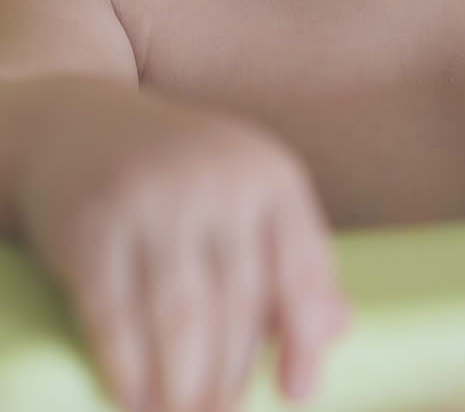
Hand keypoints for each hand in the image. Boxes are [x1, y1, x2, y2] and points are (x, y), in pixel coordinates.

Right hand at [15, 77, 350, 411]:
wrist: (81, 125)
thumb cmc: (182, 175)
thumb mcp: (247, 197)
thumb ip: (294, 259)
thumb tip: (338, 331)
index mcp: (269, 174)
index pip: (301, 267)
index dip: (301, 337)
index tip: (296, 394)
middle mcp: (217, 179)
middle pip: (239, 303)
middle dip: (232, 378)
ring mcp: (153, 198)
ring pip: (182, 317)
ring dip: (184, 386)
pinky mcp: (94, 223)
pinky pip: (116, 314)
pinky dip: (128, 369)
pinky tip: (134, 400)